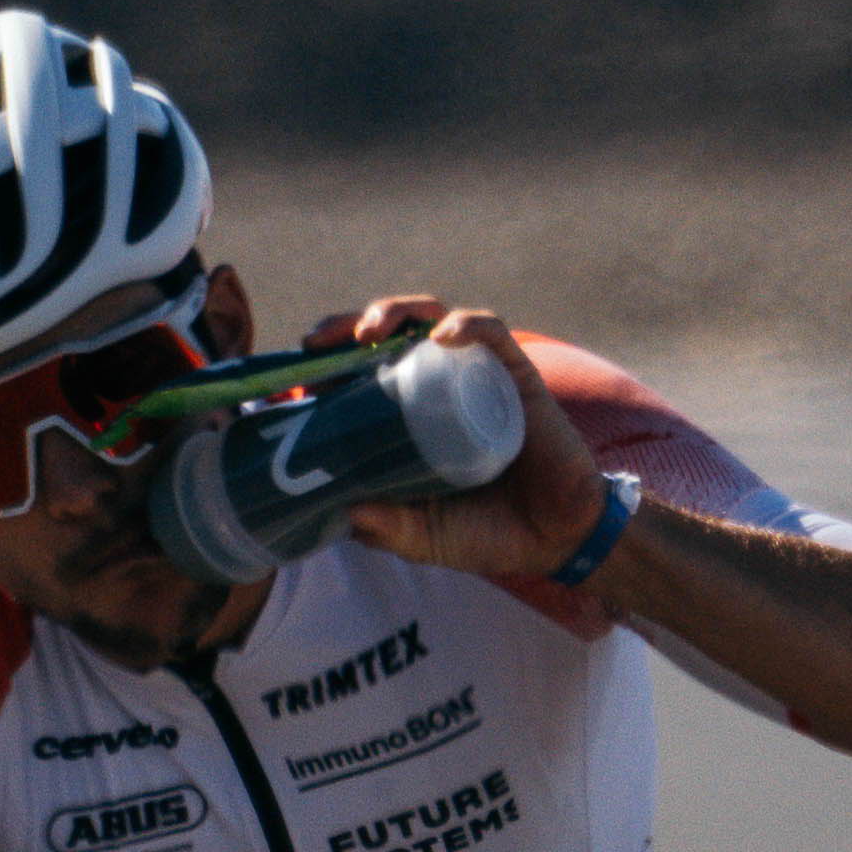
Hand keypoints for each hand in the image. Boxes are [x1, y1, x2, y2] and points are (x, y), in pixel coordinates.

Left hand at [329, 296, 611, 583]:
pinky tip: (444, 335)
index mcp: (409, 415)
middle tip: (320, 340)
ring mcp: (476, 374)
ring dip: (396, 311)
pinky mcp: (516, 374)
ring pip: (431, 318)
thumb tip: (342, 512)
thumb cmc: (486, 533)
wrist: (556, 540)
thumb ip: (389, 528)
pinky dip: (466, 324)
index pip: (360, 369)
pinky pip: (491, 333)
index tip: (295, 369)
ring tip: (369, 330)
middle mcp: (438, 384)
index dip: (326, 360)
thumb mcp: (424, 536)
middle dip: (347, 324)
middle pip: (387, 334)